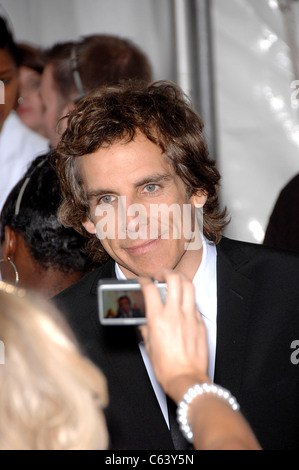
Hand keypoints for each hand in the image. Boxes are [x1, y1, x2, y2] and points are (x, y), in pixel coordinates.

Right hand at [139, 270, 209, 402]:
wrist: (186, 379)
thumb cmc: (167, 367)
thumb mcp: (149, 346)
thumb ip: (146, 329)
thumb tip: (144, 322)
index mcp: (157, 319)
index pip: (150, 288)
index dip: (144, 280)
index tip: (142, 281)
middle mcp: (174, 313)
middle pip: (173, 279)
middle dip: (165, 272)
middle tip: (160, 276)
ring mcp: (189, 316)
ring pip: (188, 285)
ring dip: (180, 278)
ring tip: (174, 281)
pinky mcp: (200, 323)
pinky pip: (194, 303)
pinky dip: (187, 298)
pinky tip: (183, 303)